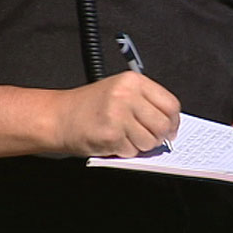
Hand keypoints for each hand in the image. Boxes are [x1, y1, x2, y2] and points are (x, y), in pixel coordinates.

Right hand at [54, 71, 179, 156]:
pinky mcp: (111, 135)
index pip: (171, 104)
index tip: (170, 128)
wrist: (59, 116)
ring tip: (126, 137)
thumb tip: (172, 126)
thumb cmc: (91, 106)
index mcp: (133, 81)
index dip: (173, 121)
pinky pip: (132, 151)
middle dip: (159, 136)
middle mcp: (127, 95)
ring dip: (140, 145)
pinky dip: (125, 151)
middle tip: (147, 136)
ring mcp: (118, 115)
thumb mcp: (120, 91)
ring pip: (150, 141)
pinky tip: (113, 141)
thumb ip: (146, 103)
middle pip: (163, 125)